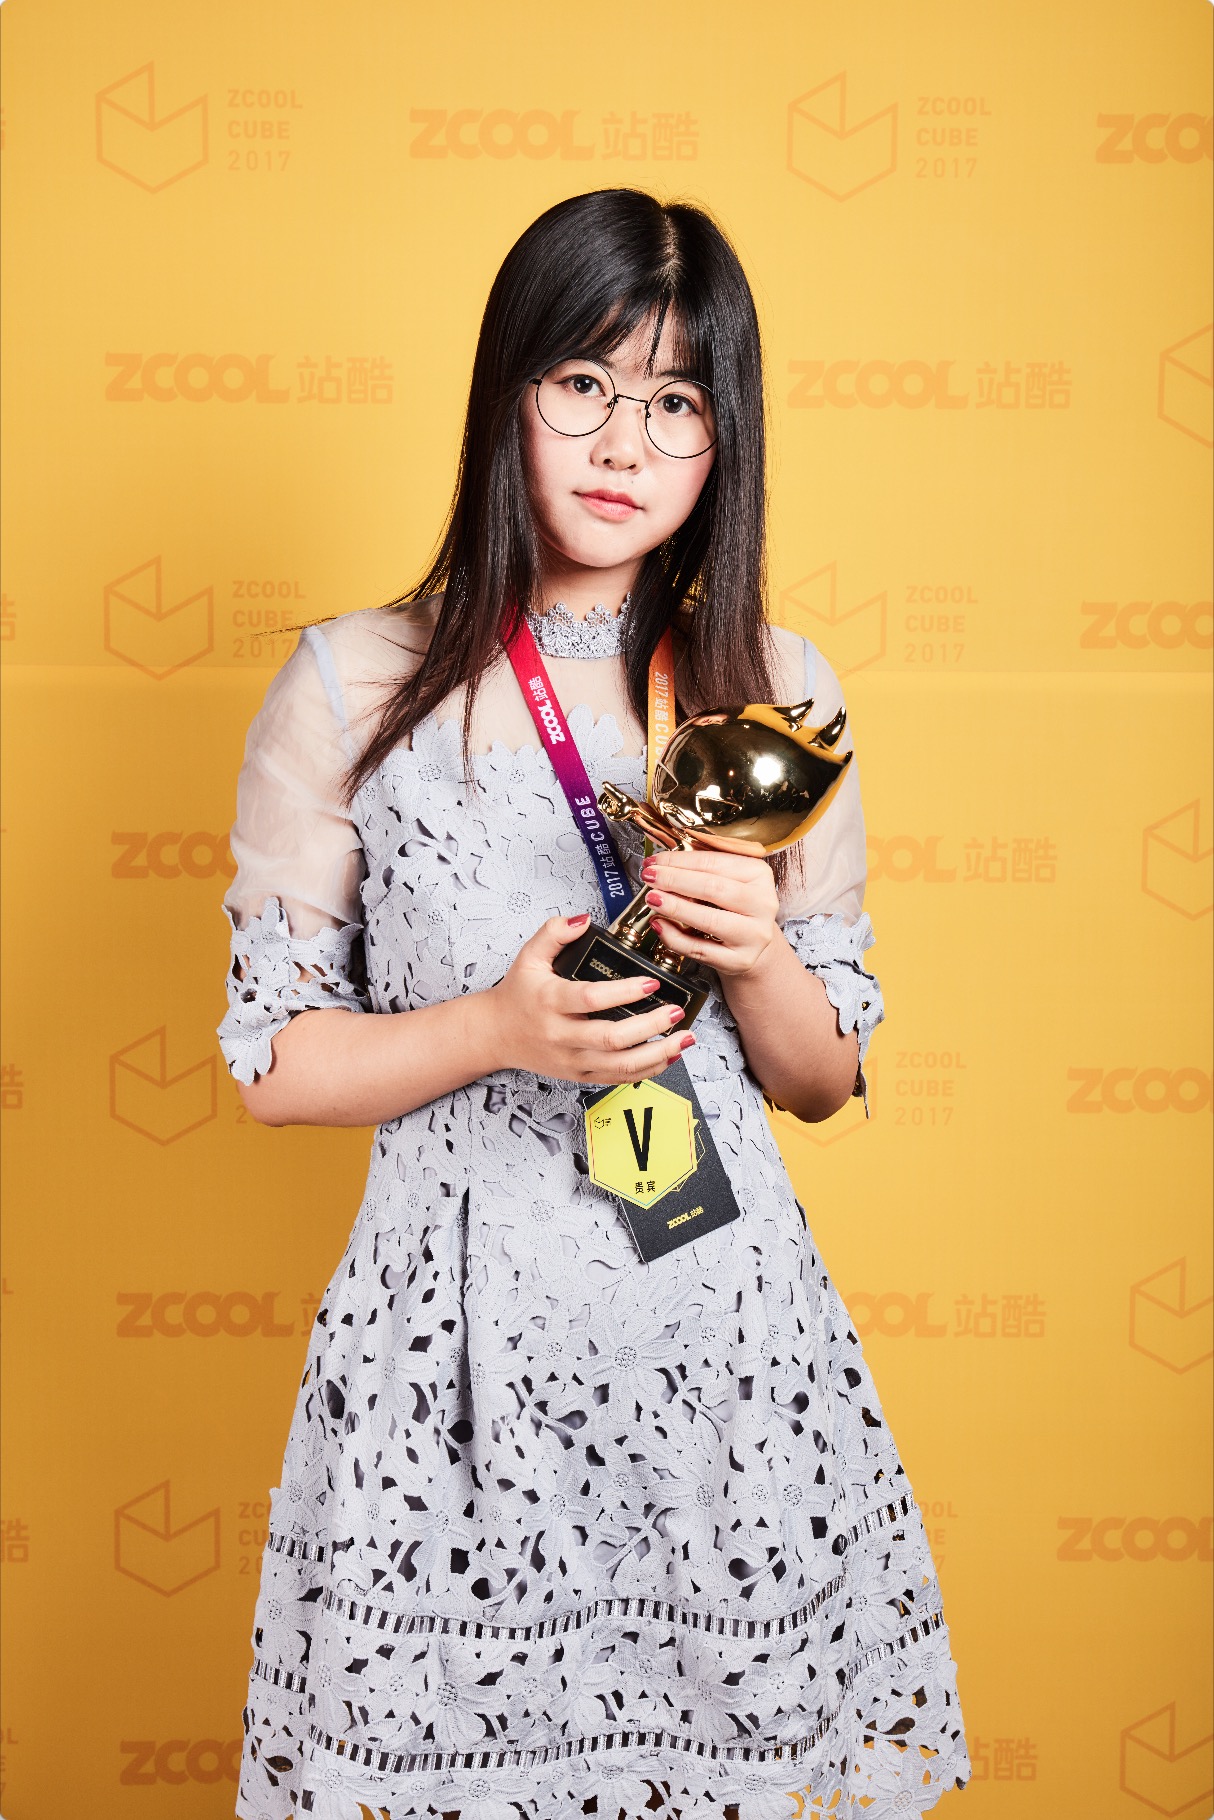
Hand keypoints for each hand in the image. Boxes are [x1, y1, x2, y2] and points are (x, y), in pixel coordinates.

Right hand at [485, 914, 695, 1084]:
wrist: (496, 1034)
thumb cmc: (518, 994)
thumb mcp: (528, 956)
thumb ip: (554, 932)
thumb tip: (584, 919)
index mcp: (550, 1002)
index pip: (591, 999)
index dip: (624, 992)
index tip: (651, 983)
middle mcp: (561, 1035)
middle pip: (611, 1038)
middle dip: (650, 1026)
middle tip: (674, 1011)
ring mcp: (571, 1059)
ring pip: (620, 1065)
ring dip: (657, 1053)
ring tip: (683, 1037)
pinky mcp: (579, 1075)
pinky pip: (617, 1078)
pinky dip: (647, 1069)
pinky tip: (667, 1054)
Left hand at [640, 850, 779, 978]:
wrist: (753, 944)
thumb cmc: (734, 907)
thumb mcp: (727, 880)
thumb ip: (700, 870)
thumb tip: (662, 864)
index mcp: (759, 875)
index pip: (713, 863)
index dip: (679, 861)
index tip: (655, 862)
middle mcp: (762, 904)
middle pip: (713, 888)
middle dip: (675, 881)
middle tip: (650, 877)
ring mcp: (754, 935)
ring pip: (709, 920)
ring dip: (675, 908)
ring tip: (653, 899)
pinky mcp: (741, 960)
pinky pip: (701, 949)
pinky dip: (675, 937)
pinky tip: (659, 925)